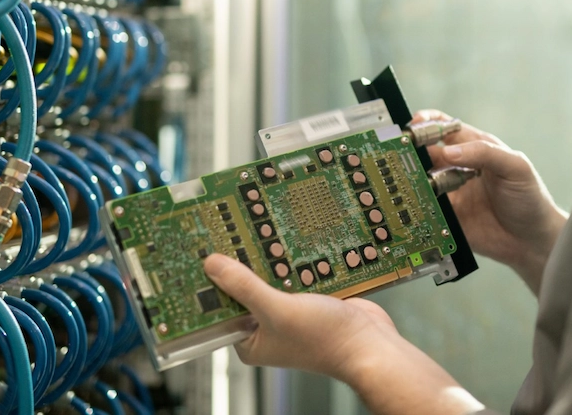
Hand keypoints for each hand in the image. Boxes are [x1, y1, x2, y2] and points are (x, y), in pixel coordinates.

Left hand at [204, 254, 485, 414]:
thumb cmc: (325, 341)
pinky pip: (291, 275)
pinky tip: (282, 236)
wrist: (371, 343)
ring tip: (248, 228)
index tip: (200, 255)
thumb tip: (212, 265)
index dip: (209, 283)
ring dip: (264, 258)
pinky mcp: (309, 299)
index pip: (219, 308)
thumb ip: (244, 287)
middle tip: (223, 232)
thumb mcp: (277, 310)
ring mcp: (288, 313)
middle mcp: (266, 328)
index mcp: (250, 341)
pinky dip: (287, 259)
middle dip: (238, 265)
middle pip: (243, 290)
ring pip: (268, 279)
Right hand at [413, 109, 566, 294]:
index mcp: (475, 148)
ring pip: (421, 178)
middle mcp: (459, 167)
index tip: (414, 125)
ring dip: (412, 176)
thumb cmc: (530, 199)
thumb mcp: (516, 167)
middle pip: (426, 151)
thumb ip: (485, 153)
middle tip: (402, 152)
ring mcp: (450, 191)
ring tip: (410, 178)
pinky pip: (424, 206)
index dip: (428, 122)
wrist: (532, 242)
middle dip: (412, 149)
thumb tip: (449, 150)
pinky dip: (416, 203)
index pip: (445, 127)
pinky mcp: (446, 215)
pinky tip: (415, 202)